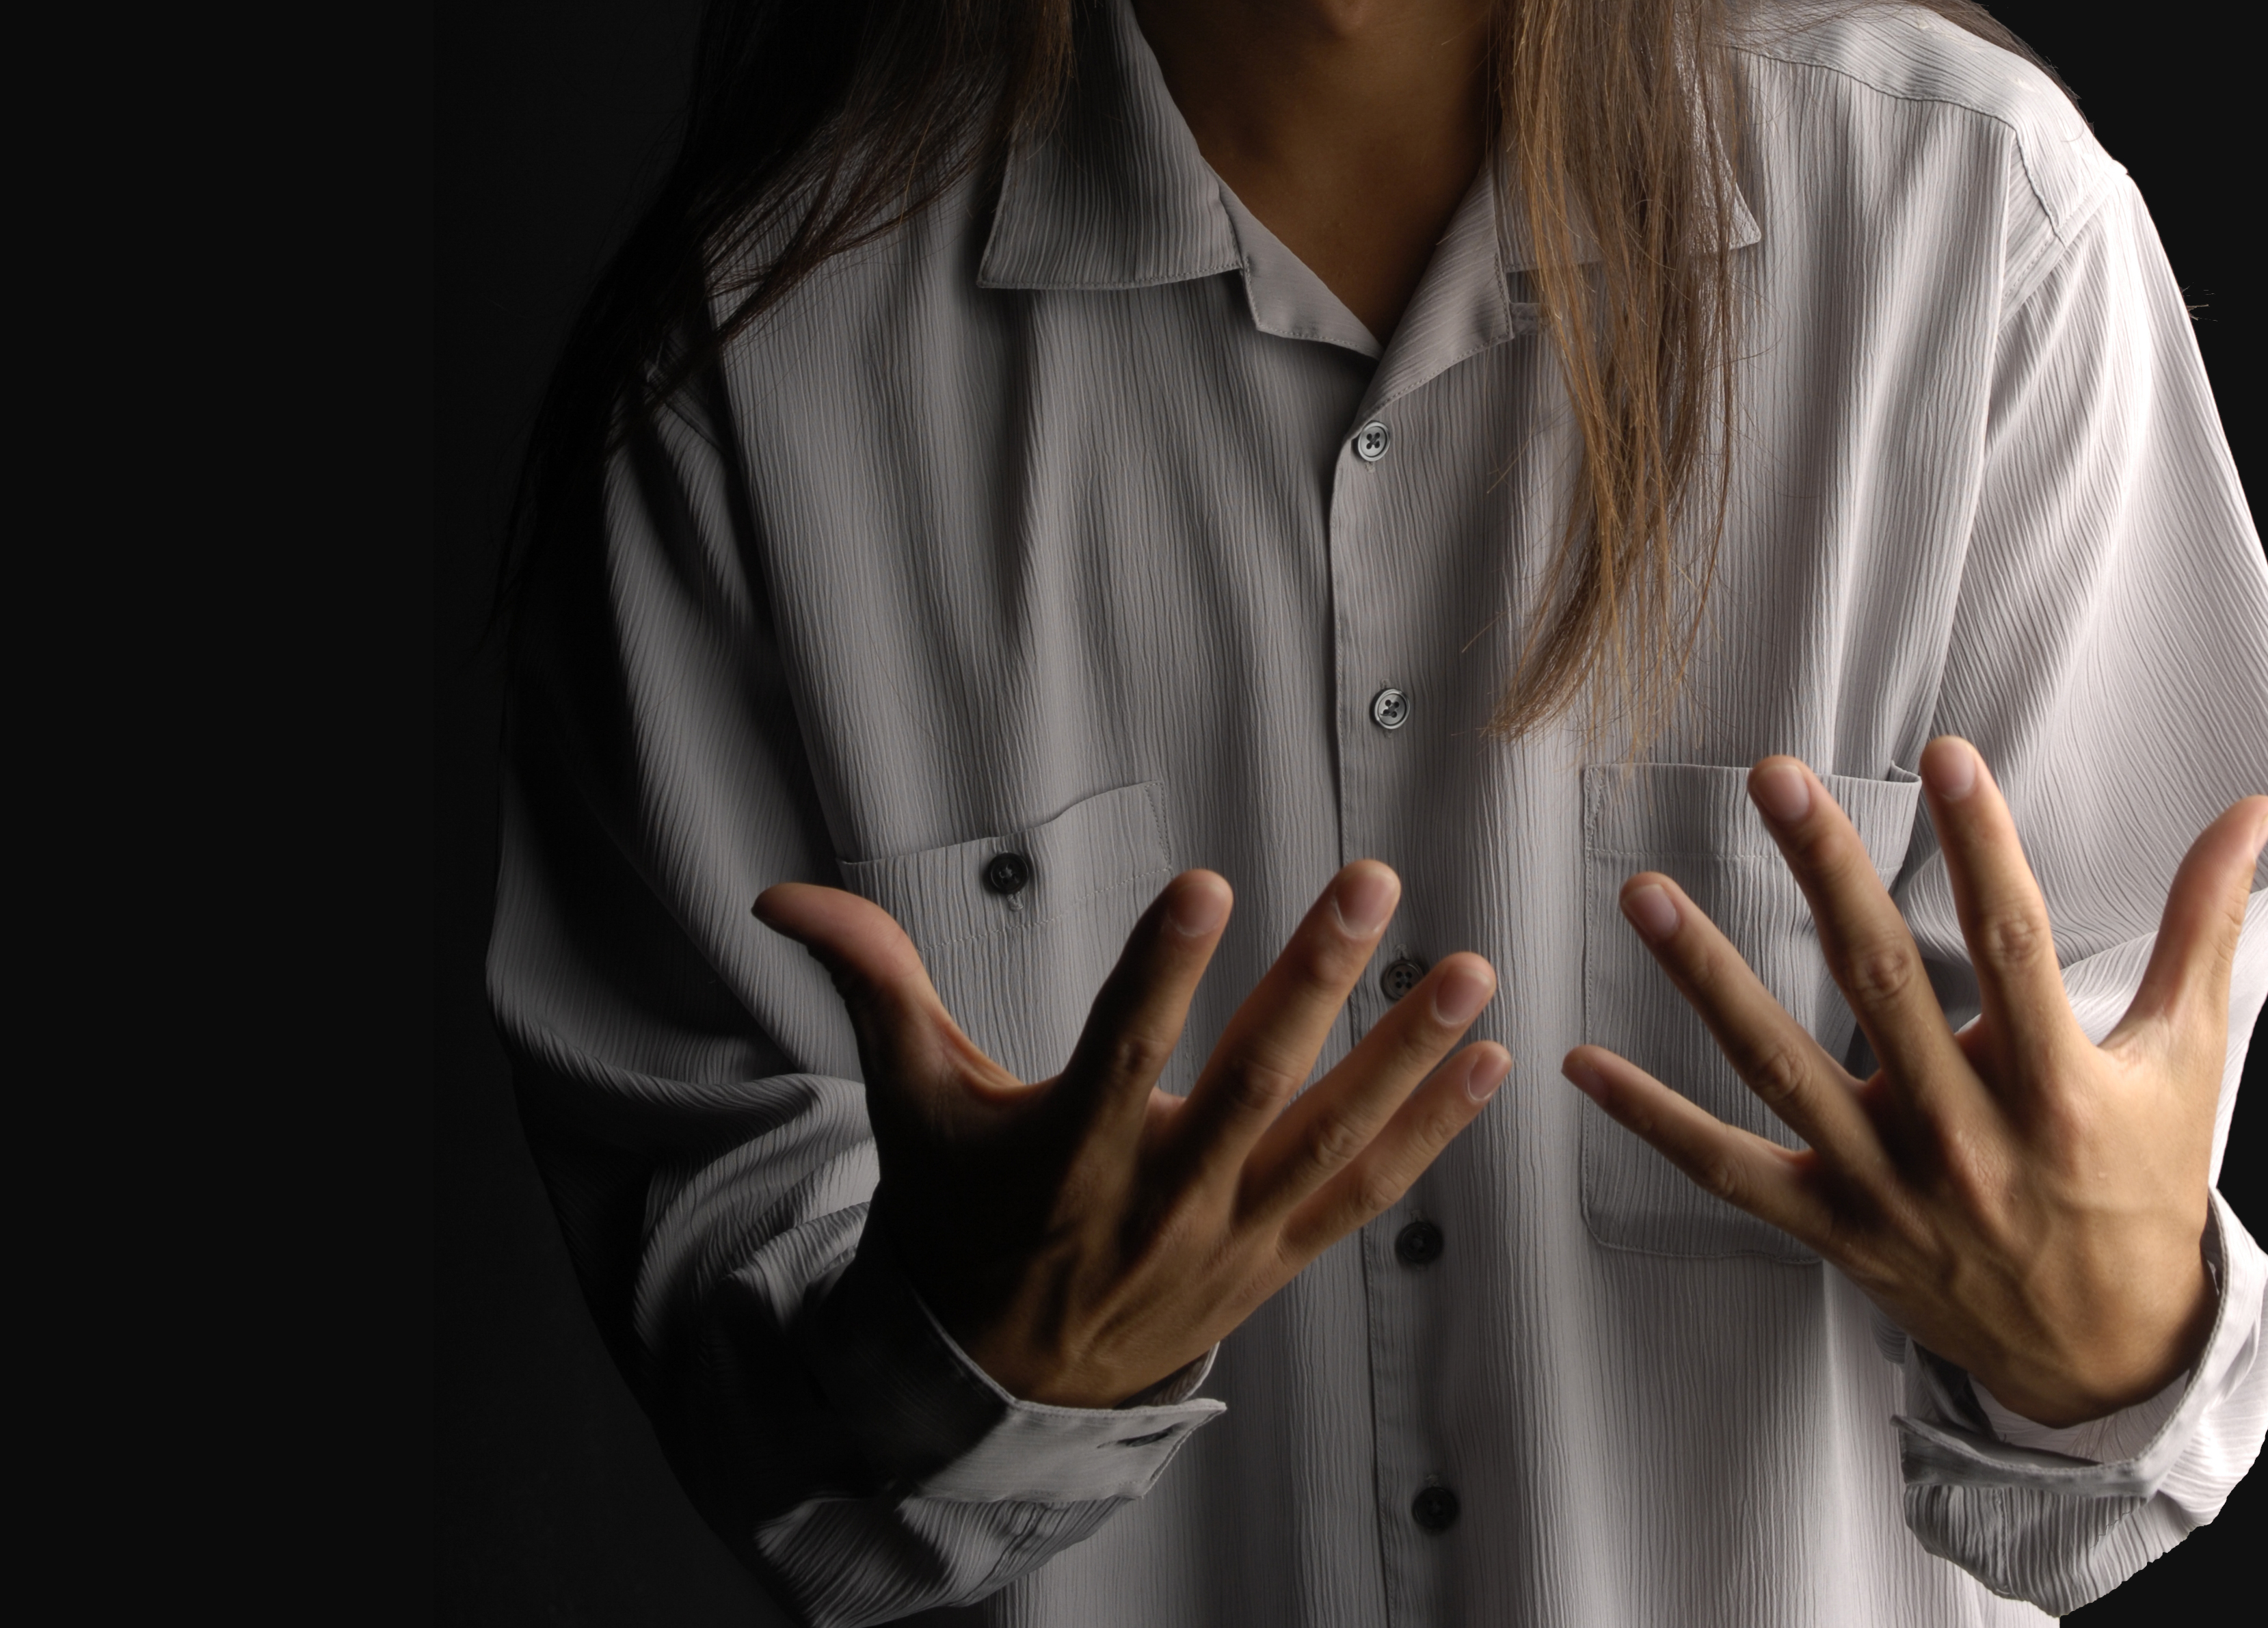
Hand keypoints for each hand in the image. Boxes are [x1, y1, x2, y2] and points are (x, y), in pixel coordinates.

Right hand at [754, 859, 1507, 1407]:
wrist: (995, 1383)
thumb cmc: (955, 1218)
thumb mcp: (908, 1105)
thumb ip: (868, 985)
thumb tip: (780, 894)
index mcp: (1061, 1158)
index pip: (1118, 1055)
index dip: (1159, 971)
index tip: (1205, 883)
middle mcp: (1154, 1203)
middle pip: (1248, 1084)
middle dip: (1316, 981)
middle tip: (1372, 884)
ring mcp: (1224, 1240)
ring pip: (1326, 1140)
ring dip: (1405, 1056)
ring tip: (1471, 970)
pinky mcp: (1271, 1262)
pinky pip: (1364, 1198)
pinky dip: (1430, 1134)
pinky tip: (1487, 1065)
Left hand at [1562, 740, 2267, 1426]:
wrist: (2107, 1356)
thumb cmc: (2143, 1187)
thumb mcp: (2187, 1060)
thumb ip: (2203, 928)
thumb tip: (2254, 812)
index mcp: (2059, 1092)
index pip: (2014, 946)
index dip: (1981, 847)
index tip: (1945, 756)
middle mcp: (1967, 1139)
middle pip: (1883, 987)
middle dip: (1826, 874)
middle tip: (1772, 778)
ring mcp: (1891, 1189)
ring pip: (1785, 1072)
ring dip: (1708, 982)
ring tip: (1647, 895)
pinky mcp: (1836, 1230)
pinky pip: (1730, 1173)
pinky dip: (1653, 1122)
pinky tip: (1582, 1063)